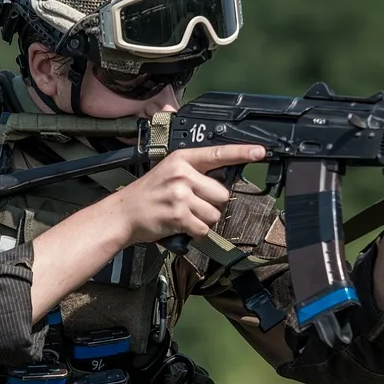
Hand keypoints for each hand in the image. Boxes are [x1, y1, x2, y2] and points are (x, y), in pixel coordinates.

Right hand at [115, 144, 265, 244]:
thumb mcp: (168, 171)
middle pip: (222, 193)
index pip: (218, 154)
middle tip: (192, 204)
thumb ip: (194, 171)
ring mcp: (180, 196)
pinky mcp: (178, 216)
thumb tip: (222, 178)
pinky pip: (203, 228)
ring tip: (184, 215)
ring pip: (215, 213)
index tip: (260, 152)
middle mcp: (182, 175)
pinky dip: (195, 232)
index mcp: (182, 159)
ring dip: (204, 219)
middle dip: (212, 203)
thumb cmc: (148, 194)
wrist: (123, 213)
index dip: (242, 152)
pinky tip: (181, 225)